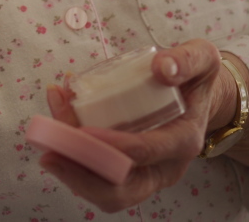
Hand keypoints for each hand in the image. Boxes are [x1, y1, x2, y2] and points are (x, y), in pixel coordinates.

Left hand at [41, 39, 225, 211]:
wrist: (200, 96)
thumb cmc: (197, 77)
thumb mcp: (202, 57)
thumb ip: (186, 59)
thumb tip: (162, 68)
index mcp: (184, 139)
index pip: (145, 151)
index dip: (111, 144)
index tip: (82, 130)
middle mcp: (166, 167)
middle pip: (121, 189)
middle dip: (81, 171)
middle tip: (50, 147)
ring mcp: (148, 175)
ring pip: (107, 191)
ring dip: (72, 170)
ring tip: (46, 139)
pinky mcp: (132, 172)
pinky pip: (101, 179)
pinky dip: (76, 163)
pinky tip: (57, 131)